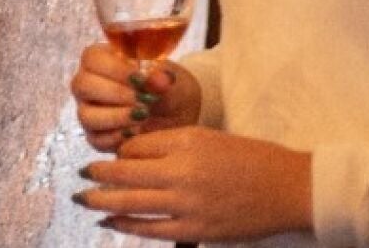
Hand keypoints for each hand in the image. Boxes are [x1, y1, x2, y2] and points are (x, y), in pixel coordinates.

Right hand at [71, 44, 200, 151]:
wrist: (180, 120)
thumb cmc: (171, 91)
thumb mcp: (175, 81)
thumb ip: (164, 78)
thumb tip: (157, 79)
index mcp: (103, 60)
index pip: (92, 57)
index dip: (113, 68)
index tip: (140, 78)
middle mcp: (90, 84)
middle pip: (82, 85)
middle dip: (114, 93)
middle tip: (142, 99)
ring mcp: (90, 111)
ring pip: (86, 115)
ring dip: (116, 116)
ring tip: (143, 116)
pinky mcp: (96, 136)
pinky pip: (96, 139)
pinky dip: (118, 137)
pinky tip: (139, 132)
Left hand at [74, 126, 311, 242]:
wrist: (289, 189)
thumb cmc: (249, 159)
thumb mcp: (207, 138)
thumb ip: (169, 144)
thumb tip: (130, 156)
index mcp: (186, 142)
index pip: (135, 146)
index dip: (119, 152)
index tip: (112, 157)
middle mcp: (183, 171)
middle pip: (124, 173)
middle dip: (97, 174)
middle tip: (79, 173)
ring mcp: (188, 204)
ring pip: (130, 202)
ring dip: (100, 200)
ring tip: (82, 198)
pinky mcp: (196, 229)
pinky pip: (150, 228)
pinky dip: (125, 224)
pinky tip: (109, 221)